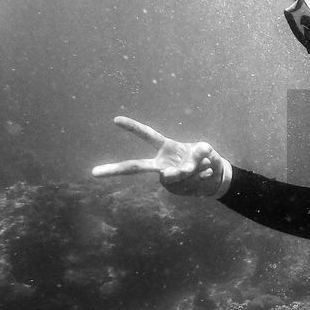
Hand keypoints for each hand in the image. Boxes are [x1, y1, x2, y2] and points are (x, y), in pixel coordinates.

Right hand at [91, 116, 229, 197]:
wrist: (215, 178)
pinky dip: (201, 176)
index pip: (147, 135)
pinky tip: (206, 174)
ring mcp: (166, 178)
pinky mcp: (174, 189)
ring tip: (205, 164)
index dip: (133, 127)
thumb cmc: (205, 158)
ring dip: (196, 167)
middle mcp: (161, 163)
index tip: (115, 120)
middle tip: (94, 173)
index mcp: (165, 147)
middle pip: (136, 167)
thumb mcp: (206, 150)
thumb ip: (201, 152)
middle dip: (114, 169)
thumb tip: (192, 161)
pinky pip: (188, 181)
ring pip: (177, 172)